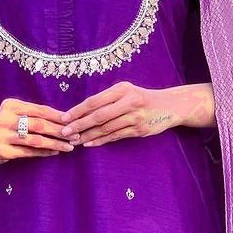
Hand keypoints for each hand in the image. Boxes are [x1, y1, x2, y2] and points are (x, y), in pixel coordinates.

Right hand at [0, 96, 77, 164]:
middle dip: (59, 130)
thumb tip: (65, 119)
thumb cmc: (7, 126)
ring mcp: (2, 136)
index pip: (40, 110)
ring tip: (69, 146)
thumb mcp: (16, 114)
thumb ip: (35, 114)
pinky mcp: (2, 151)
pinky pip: (28, 152)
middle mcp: (4, 119)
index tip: (73, 121)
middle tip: (75, 135)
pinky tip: (55, 152)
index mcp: (10, 105)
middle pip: (39, 125)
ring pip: (36, 140)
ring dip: (55, 143)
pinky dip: (44, 152)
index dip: (58, 116)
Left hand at [61, 81, 184, 146]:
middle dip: (79, 125)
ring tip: (74, 141)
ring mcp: (135, 117)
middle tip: (65, 132)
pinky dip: (101, 140)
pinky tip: (89, 143)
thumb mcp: (126, 91)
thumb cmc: (141, 98)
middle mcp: (129, 101)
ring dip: (88, 135)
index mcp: (122, 89)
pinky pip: (115, 136)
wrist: (169, 106)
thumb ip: (107, 99)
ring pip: (106, 128)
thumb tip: (80, 112)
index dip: (78, 110)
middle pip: (99, 116)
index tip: (64, 118)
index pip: (95, 101)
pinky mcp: (139, 130)